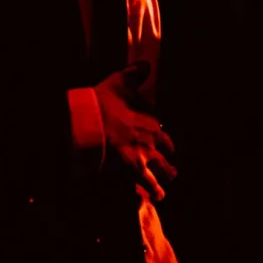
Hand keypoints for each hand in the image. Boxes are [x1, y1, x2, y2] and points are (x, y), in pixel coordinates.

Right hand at [93, 62, 176, 200]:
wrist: (91, 122)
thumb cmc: (104, 102)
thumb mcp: (120, 82)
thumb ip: (134, 74)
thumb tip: (145, 64)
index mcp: (151, 122)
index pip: (163, 136)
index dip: (165, 143)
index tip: (167, 147)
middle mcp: (152, 141)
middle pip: (165, 156)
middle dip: (168, 165)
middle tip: (170, 171)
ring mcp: (144, 157)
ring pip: (161, 172)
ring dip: (164, 179)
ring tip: (165, 189)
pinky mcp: (133, 170)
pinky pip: (148, 184)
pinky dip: (153, 191)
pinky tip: (158, 197)